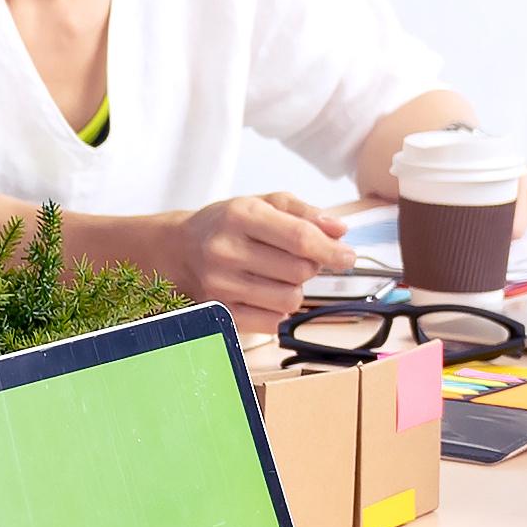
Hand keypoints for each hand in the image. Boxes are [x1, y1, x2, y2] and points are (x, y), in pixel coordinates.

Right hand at [171, 191, 355, 325]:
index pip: (299, 237)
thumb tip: (340, 230)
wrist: (178, 251)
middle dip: (310, 266)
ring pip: (290, 300)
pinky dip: (277, 311)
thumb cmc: (227, 225)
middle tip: (297, 259)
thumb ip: (304, 213)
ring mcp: (221, 284)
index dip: (332, 250)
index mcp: (241, 215)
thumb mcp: (261, 204)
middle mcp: (227, 250)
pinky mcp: (219, 312)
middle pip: (300, 271)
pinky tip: (264, 294)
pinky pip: (272, 322)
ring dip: (295, 290)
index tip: (348, 256)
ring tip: (277, 276)